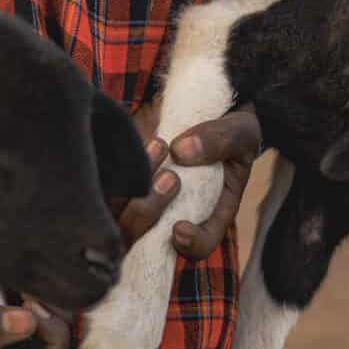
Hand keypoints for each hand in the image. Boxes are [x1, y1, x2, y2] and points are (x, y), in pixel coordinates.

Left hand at [117, 105, 260, 259]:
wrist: (206, 101)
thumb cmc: (229, 126)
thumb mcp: (240, 130)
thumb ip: (220, 140)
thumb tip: (181, 151)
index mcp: (210, 211)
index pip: (199, 246)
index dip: (188, 246)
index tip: (179, 228)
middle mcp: (174, 209)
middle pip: (147, 236)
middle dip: (150, 212)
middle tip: (170, 177)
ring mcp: (147, 193)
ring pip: (120, 213)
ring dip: (132, 190)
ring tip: (157, 147)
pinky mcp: (127, 174)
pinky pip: (108, 184)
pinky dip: (116, 169)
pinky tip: (138, 142)